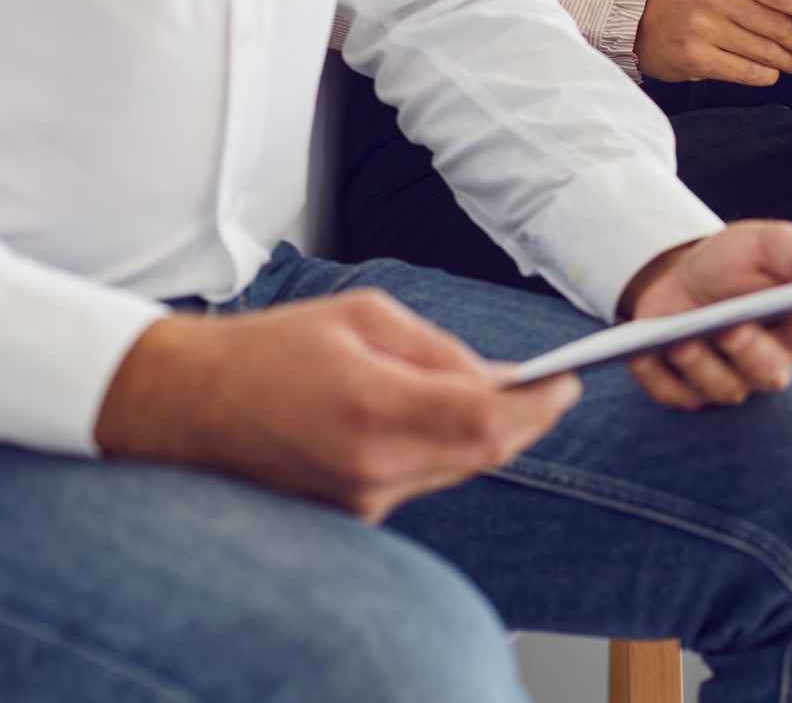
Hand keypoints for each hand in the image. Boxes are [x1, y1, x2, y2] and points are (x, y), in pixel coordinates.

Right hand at [94, 293, 580, 522]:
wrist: (183, 403)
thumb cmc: (271, 348)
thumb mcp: (362, 316)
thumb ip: (439, 350)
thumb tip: (503, 377)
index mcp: (372, 408)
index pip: (487, 421)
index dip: (540, 405)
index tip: (568, 382)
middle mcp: (370, 466)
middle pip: (484, 452)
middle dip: (526, 420)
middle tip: (551, 388)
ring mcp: (360, 499)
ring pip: (457, 468)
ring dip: (486, 435)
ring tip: (503, 396)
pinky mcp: (352, 514)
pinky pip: (421, 480)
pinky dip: (444, 449)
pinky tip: (444, 419)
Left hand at [619, 222, 791, 409]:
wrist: (679, 276)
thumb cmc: (736, 260)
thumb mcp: (769, 246)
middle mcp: (769, 364)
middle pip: (769, 373)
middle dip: (749, 352)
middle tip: (729, 327)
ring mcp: (728, 382)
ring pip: (723, 390)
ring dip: (701, 366)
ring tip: (679, 340)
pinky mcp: (686, 392)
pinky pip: (673, 396)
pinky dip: (658, 376)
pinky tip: (643, 354)